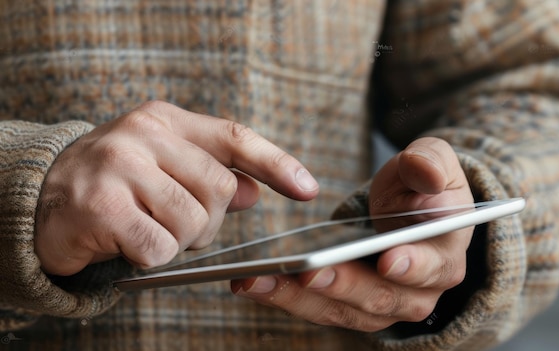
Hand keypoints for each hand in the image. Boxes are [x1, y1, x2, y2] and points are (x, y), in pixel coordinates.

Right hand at [35, 101, 318, 275]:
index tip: (309, 189)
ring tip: (145, 228)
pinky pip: (160, 248)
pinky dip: (151, 257)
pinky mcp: (102, 205)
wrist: (39, 199)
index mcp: (165, 120)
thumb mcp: (164, 168)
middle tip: (173, 221)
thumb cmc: (114, 183)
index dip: (277, 164)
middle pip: (220, 189)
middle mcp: (144, 134)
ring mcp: (120, 166)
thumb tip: (253, 191)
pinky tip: (126, 242)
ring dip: (177, 241)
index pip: (235, 137)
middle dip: (207, 220)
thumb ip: (210, 176)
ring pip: (192, 222)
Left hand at [231, 137, 472, 330]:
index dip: (413, 265)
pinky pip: (318, 308)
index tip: (389, 259)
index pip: (432, 266)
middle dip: (342, 284)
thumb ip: (430, 163)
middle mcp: (419, 290)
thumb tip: (427, 173)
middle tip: (308, 271)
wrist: (406, 208)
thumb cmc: (419, 185)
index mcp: (443, 253)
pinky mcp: (351, 306)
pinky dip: (286, 298)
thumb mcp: (431, 161)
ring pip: (342, 310)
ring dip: (299, 298)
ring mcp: (382, 304)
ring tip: (258, 279)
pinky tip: (254, 282)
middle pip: (380, 296)